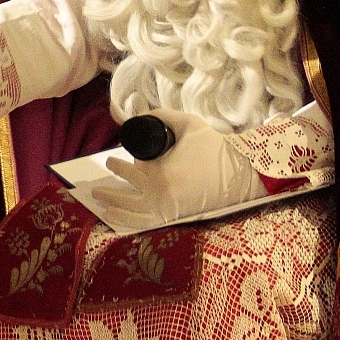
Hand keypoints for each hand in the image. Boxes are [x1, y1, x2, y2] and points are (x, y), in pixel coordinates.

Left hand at [92, 109, 264, 228]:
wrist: (240, 174)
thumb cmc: (215, 149)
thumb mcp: (188, 124)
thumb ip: (163, 116)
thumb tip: (142, 115)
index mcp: (160, 173)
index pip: (134, 169)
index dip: (124, 163)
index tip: (118, 158)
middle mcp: (159, 195)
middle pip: (127, 191)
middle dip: (113, 182)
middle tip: (108, 169)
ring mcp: (166, 211)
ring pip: (130, 211)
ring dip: (112, 204)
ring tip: (98, 198)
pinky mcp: (174, 220)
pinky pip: (144, 224)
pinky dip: (126, 221)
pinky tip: (114, 218)